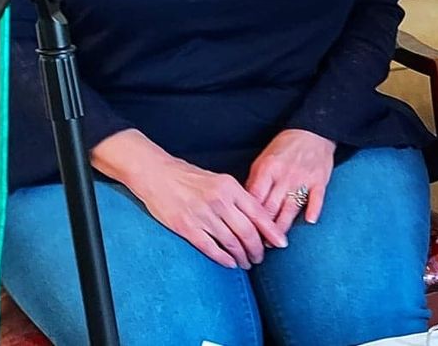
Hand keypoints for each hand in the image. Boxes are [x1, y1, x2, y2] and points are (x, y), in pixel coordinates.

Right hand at [102, 134, 287, 268]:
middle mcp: (220, 201)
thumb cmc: (188, 177)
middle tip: (261, 258)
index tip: (281, 243)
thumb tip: (256, 216)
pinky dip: (223, 259)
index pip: (258, 213)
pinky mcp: (186, 227)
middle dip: (257, 249)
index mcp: (230, 187)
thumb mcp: (218, 180)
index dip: (272, 231)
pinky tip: (230, 264)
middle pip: (247, 231)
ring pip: (231, 242)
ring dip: (242, 256)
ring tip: (246, 263)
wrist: (156, 174)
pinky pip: (210, 248)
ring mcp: (203, 215)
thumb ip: (236, 197)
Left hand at [247, 128, 336, 233]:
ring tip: (276, 243)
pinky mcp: (320, 180)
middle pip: (271, 208)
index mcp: (267, 170)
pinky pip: (316, 198)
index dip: (248, 219)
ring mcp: (303, 178)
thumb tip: (245, 207)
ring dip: (282, 227)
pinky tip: (309, 221)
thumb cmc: (284, 148)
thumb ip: (255, 182)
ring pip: (290, 208)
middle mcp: (284, 176)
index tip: (243, 234)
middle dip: (262, 230)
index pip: (254, 200)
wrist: (313, 132)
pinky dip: (313, 209)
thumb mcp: (263, 160)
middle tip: (257, 247)